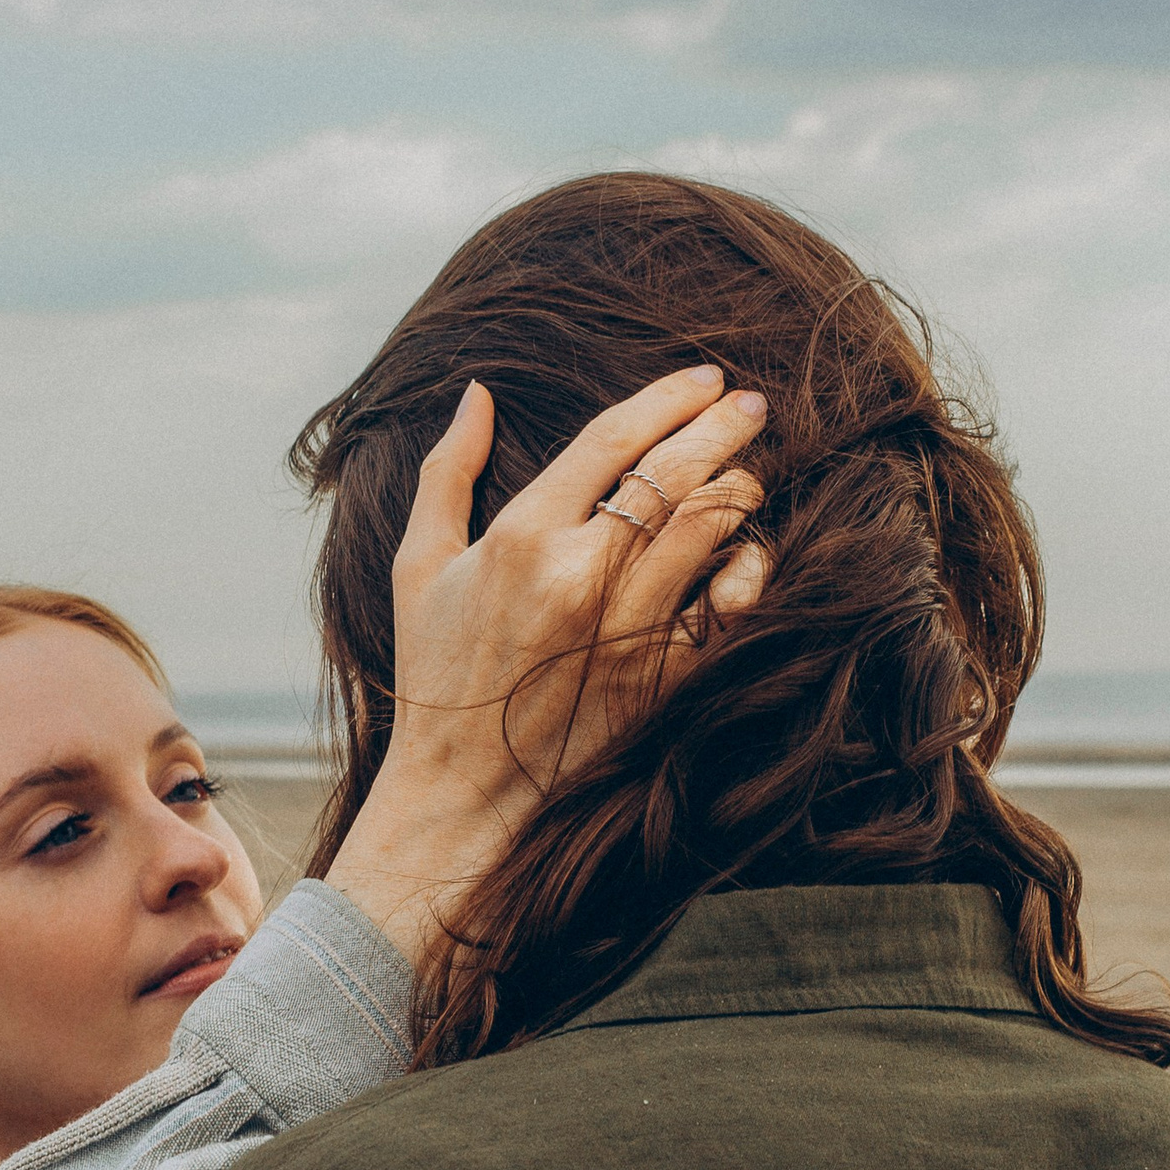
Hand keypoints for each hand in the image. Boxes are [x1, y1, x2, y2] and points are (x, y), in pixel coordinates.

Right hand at [324, 366, 768, 966]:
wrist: (462, 790)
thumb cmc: (437, 675)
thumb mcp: (418, 566)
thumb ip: (447, 472)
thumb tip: (476, 394)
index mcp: (522, 536)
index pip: (613, 439)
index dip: (666, 398)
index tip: (703, 378)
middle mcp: (581, 575)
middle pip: (674, 472)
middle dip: (722, 426)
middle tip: (751, 405)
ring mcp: (627, 628)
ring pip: (710, 528)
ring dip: (739, 489)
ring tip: (747, 474)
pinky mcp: (659, 677)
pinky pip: (728, 605)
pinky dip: (747, 569)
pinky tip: (747, 552)